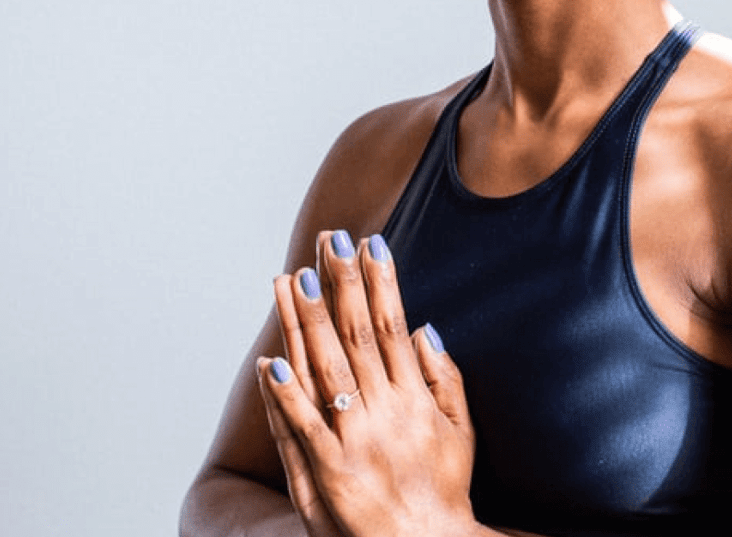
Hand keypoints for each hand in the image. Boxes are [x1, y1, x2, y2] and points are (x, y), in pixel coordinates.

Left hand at [258, 230, 476, 536]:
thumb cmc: (444, 493)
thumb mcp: (462, 433)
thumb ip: (446, 379)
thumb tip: (425, 329)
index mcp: (416, 398)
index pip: (392, 326)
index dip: (380, 281)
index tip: (369, 242)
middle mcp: (387, 412)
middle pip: (357, 336)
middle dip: (342, 283)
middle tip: (329, 239)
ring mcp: (357, 442)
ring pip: (326, 370)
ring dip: (308, 322)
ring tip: (294, 279)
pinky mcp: (330, 474)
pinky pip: (303, 429)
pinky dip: (286, 396)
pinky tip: (269, 362)